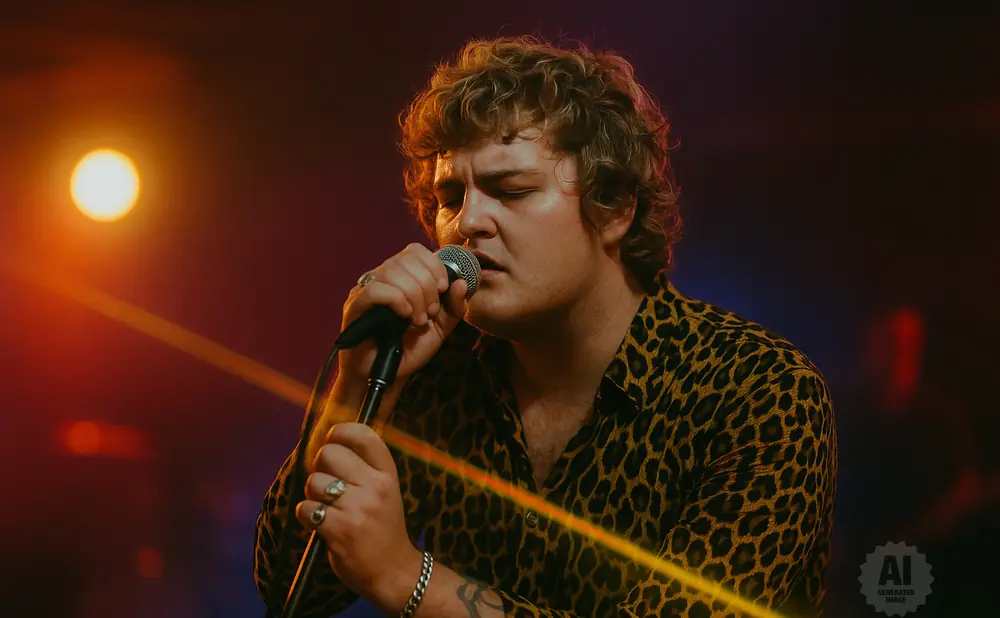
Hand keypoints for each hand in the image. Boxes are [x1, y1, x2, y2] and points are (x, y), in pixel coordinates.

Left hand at [295, 422, 423, 608]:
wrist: (393, 571)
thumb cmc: (383, 527)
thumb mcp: (385, 491)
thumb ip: (363, 468)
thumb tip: (327, 442)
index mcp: (388, 474)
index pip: (364, 435)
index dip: (340, 431)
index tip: (332, 440)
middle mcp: (375, 487)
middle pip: (329, 454)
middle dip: (319, 467)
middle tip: (327, 485)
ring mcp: (358, 508)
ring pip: (313, 482)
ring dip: (312, 496)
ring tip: (326, 509)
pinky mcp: (340, 530)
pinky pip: (305, 509)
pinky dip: (306, 517)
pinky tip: (320, 525)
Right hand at [336, 242, 468, 401]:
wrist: (388, 375)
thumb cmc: (410, 348)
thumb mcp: (441, 327)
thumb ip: (454, 306)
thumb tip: (460, 282)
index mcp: (401, 277)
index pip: (415, 251)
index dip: (434, 265)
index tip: (443, 289)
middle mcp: (381, 278)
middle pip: (406, 258)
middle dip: (427, 285)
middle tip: (431, 312)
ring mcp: (365, 290)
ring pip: (392, 271)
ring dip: (414, 296)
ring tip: (418, 320)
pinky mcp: (354, 306)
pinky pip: (375, 290)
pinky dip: (397, 301)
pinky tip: (404, 317)